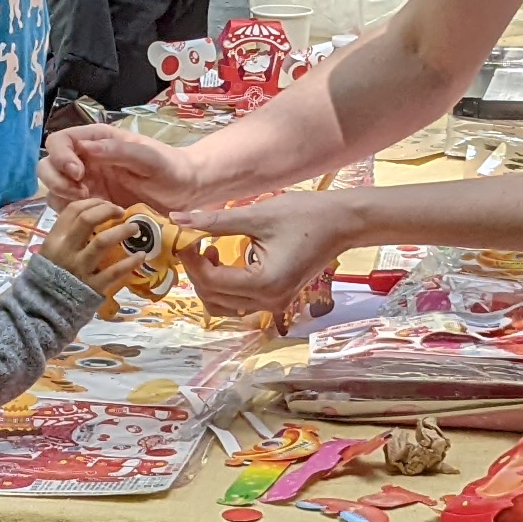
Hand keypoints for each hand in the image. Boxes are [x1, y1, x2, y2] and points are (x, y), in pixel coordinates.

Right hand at [33, 196, 132, 285]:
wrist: (47, 307)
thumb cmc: (54, 274)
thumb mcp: (52, 250)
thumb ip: (69, 233)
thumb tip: (95, 213)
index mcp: (55, 239)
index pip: (73, 211)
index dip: (93, 202)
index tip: (107, 204)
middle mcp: (66, 250)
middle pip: (86, 220)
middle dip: (107, 211)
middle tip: (121, 212)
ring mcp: (80, 268)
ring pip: (102, 242)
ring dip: (121, 231)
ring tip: (135, 228)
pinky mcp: (93, 286)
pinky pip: (114, 272)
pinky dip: (130, 262)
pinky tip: (141, 256)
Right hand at [39, 122, 197, 205]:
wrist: (185, 192)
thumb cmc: (171, 168)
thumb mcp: (149, 157)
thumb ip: (118, 150)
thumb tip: (86, 147)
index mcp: (98, 140)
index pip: (61, 140)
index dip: (61, 156)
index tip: (79, 173)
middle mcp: (86, 160)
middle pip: (48, 164)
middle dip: (56, 179)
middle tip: (82, 194)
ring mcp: (87, 184)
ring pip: (53, 188)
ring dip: (62, 197)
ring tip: (89, 206)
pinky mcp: (92, 206)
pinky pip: (66, 209)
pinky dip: (70, 214)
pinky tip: (92, 218)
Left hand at [175, 190, 350, 318]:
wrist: (343, 223)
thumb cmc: (306, 215)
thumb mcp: (256, 215)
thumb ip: (214, 221)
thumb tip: (178, 219)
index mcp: (265, 283)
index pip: (211, 282)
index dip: (192, 260)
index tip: (186, 238)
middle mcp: (269, 301)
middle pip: (214, 299)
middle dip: (197, 272)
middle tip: (194, 243)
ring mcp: (275, 303)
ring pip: (224, 306)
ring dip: (209, 283)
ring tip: (210, 251)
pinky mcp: (277, 298)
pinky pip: (240, 302)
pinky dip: (225, 287)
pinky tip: (225, 260)